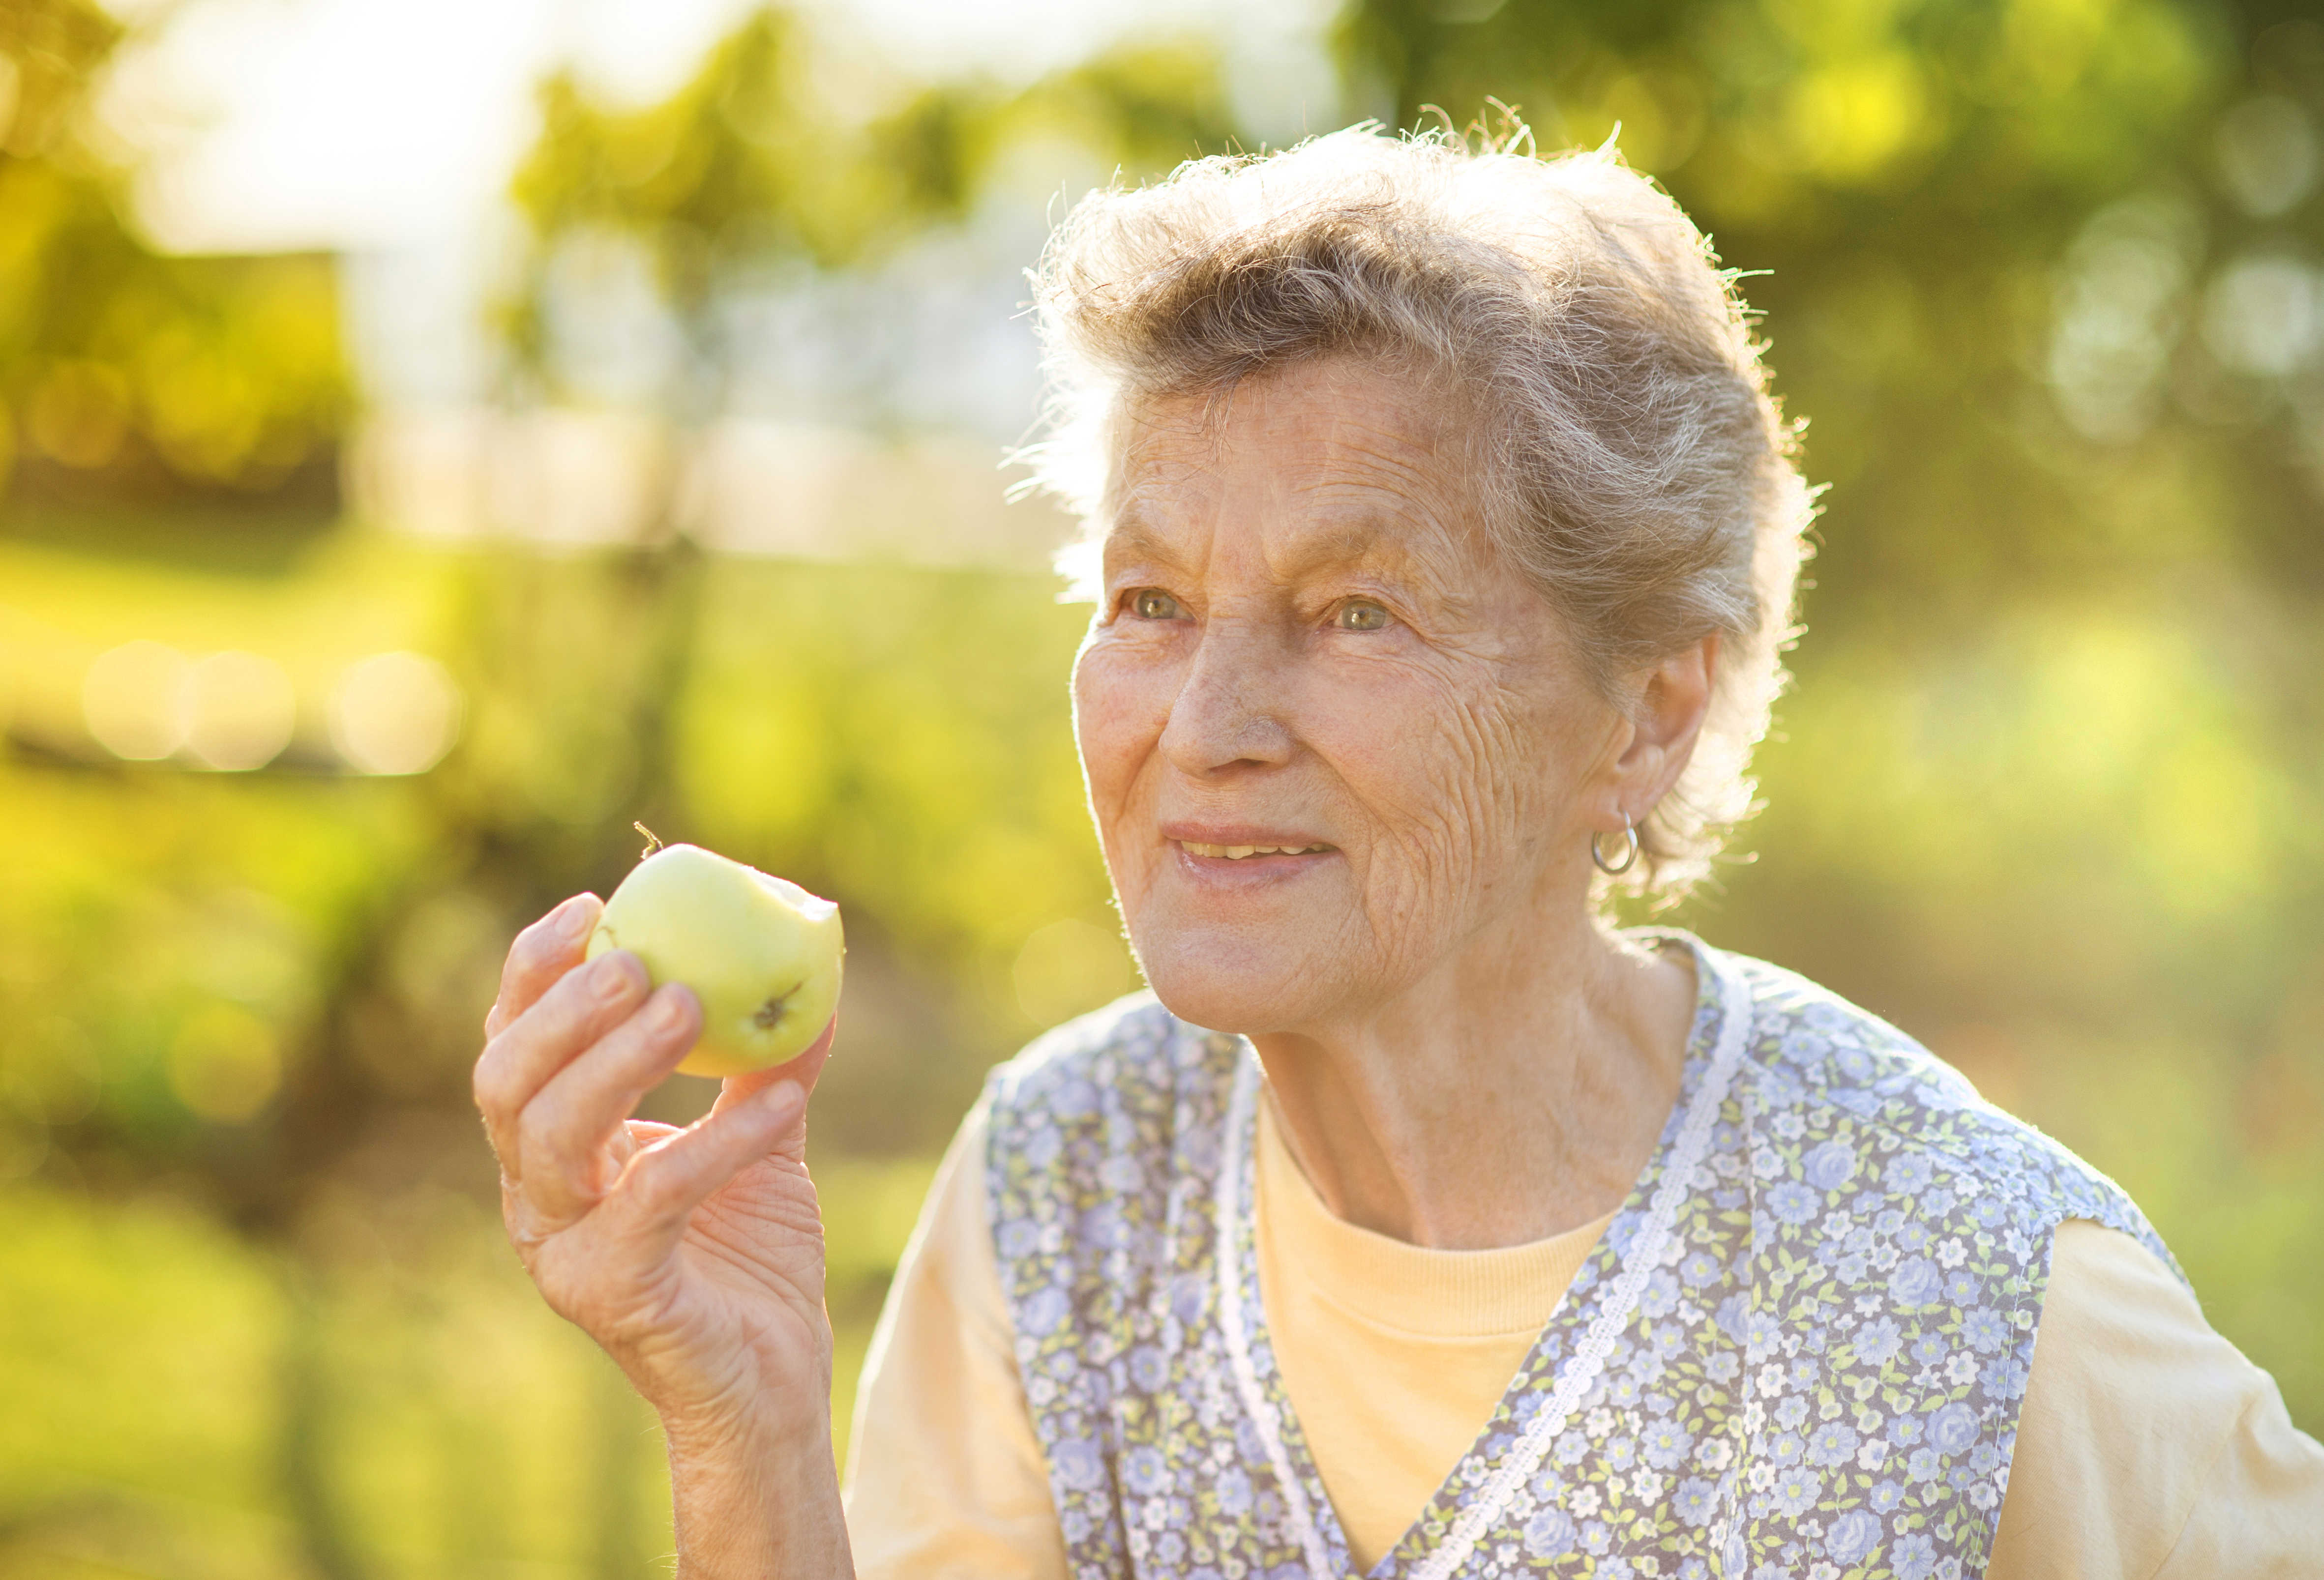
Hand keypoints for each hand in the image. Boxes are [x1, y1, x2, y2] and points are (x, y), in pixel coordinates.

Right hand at [473, 891, 840, 1450]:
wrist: (770, 1383)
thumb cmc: (750, 1261)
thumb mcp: (762, 1141)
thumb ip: (769, 1065)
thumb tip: (813, 976)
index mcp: (553, 1150)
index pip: (512, 1045)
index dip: (533, 974)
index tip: (588, 905)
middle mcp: (537, 1197)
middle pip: (505, 1085)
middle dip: (561, 1013)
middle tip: (636, 962)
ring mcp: (563, 1250)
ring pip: (553, 1137)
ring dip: (618, 1060)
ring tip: (689, 1004)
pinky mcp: (613, 1293)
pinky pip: (654, 1200)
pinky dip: (719, 1143)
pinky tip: (783, 1106)